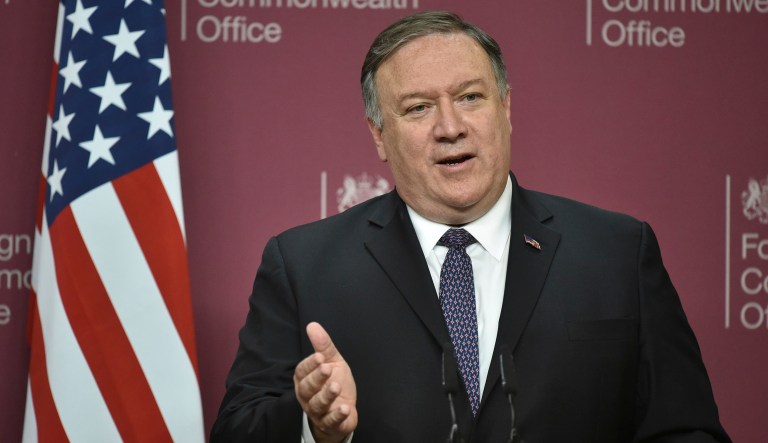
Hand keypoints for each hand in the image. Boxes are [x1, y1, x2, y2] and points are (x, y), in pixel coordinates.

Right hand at [294, 322, 357, 442]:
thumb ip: (323, 346)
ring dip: (326, 396)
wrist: (343, 411)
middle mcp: (307, 396)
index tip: (320, 357)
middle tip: (328, 369)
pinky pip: (330, 421)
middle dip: (317, 378)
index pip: (302, 371)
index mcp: (305, 379)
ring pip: (317, 404)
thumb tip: (312, 325)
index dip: (310, 365)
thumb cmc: (335, 383)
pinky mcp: (329, 423)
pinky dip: (337, 415)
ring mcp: (317, 411)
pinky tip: (345, 408)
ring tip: (336, 387)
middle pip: (307, 388)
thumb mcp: (333, 362)